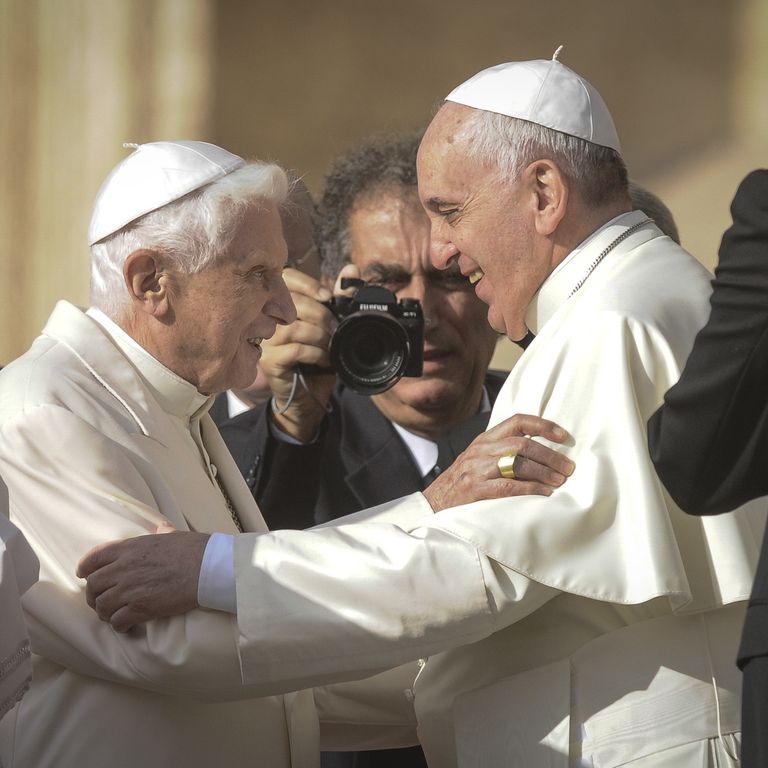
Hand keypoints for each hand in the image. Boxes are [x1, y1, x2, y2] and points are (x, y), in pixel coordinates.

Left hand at [76, 528, 209, 632]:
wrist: (207, 568)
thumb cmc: (193, 549)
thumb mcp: (173, 535)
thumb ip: (162, 532)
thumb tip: (162, 527)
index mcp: (129, 548)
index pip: (94, 558)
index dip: (85, 568)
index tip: (84, 575)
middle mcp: (123, 568)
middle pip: (93, 585)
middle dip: (93, 595)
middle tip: (100, 601)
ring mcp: (129, 589)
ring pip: (101, 606)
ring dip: (105, 613)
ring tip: (113, 615)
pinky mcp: (140, 609)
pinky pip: (117, 621)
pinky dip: (119, 626)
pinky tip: (126, 626)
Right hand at [260, 267, 337, 440]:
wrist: (309, 396)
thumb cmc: (317, 358)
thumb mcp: (330, 324)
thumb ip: (338, 297)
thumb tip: (352, 270)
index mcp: (281, 304)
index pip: (286, 278)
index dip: (308, 283)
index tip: (327, 297)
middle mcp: (267, 319)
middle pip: (292, 303)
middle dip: (321, 314)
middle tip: (336, 329)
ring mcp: (266, 340)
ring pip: (294, 327)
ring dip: (320, 336)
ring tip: (331, 346)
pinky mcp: (270, 361)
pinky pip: (295, 349)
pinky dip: (316, 353)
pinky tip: (325, 360)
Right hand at [423, 414, 574, 511]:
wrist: (433, 502)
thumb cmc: (462, 482)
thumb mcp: (479, 458)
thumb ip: (502, 451)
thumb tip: (541, 451)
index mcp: (485, 439)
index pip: (517, 421)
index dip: (543, 425)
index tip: (564, 436)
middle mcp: (482, 450)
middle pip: (523, 444)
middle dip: (551, 456)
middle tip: (568, 468)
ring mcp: (478, 469)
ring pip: (519, 463)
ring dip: (545, 472)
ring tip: (560, 481)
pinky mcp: (476, 489)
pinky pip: (509, 486)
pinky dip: (531, 489)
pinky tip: (545, 493)